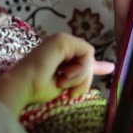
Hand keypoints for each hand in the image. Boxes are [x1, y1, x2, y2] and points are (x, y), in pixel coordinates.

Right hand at [0, 33, 114, 115]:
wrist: (22, 86)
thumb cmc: (36, 88)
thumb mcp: (64, 84)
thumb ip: (81, 76)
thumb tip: (108, 68)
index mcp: (56, 56)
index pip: (80, 58)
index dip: (95, 66)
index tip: (110, 68)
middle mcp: (58, 46)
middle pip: (87, 61)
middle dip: (84, 79)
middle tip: (71, 92)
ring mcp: (60, 41)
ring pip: (88, 57)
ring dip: (80, 76)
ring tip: (63, 83)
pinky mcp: (62, 39)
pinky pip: (87, 53)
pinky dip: (81, 69)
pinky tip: (65, 74)